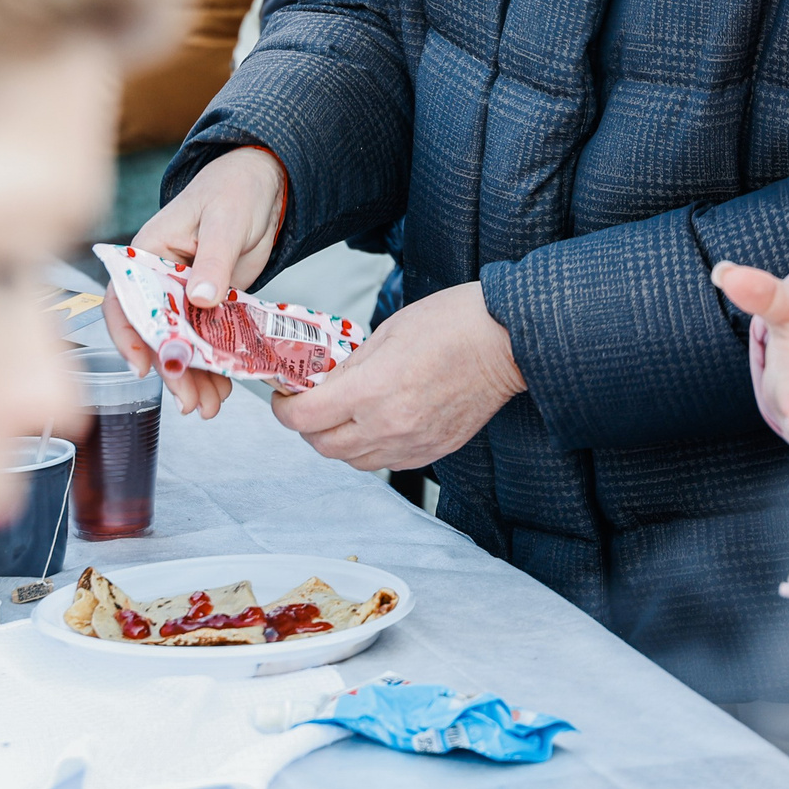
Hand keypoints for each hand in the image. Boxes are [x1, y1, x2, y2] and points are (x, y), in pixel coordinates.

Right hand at [105, 147, 285, 417]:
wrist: (265, 182)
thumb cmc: (235, 188)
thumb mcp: (225, 220)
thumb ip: (214, 260)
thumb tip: (201, 298)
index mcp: (148, 253)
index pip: (126, 299)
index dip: (130, 335)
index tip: (144, 366)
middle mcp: (160, 278)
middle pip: (156, 331)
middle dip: (171, 369)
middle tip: (190, 402)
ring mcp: (185, 293)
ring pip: (182, 342)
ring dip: (193, 376)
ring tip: (209, 407)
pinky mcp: (211, 302)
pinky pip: (206, 339)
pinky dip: (214, 364)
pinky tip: (224, 388)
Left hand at [269, 282, 525, 470]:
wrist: (505, 343)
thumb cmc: (453, 325)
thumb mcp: (387, 332)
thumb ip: (351, 365)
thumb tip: (325, 383)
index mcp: (372, 390)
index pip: (305, 418)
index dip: (284, 410)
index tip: (284, 398)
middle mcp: (388, 425)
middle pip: (324, 447)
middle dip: (307, 427)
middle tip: (308, 406)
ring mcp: (412, 444)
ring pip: (354, 462)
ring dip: (338, 442)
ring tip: (342, 416)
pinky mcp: (432, 452)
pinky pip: (386, 462)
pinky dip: (371, 449)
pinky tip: (376, 423)